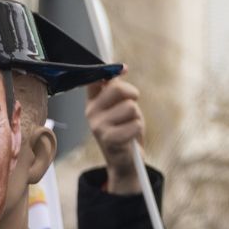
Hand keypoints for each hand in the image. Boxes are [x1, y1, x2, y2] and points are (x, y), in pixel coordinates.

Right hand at [85, 73, 144, 194]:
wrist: (124, 160)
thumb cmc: (124, 129)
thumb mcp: (119, 106)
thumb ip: (117, 88)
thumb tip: (122, 68)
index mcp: (92, 101)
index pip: (94, 77)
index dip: (111, 71)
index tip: (124, 69)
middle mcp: (91, 111)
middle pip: (118, 89)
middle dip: (132, 96)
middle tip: (132, 108)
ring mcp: (98, 126)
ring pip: (130, 107)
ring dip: (136, 117)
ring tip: (129, 126)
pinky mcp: (109, 139)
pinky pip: (135, 124)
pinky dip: (138, 129)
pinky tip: (130, 136)